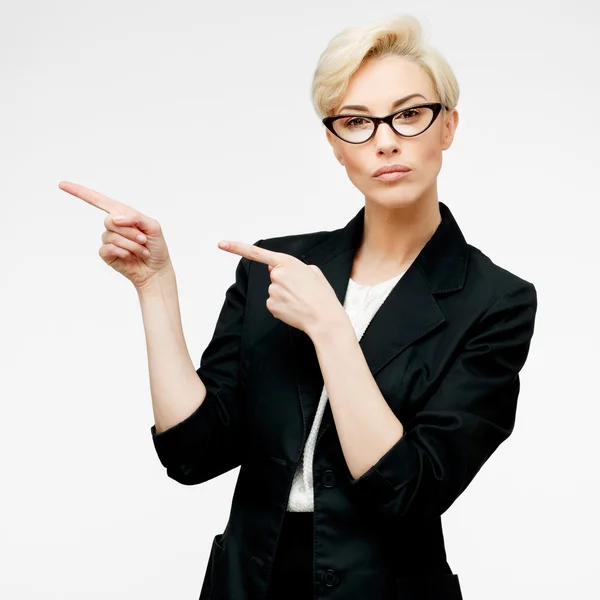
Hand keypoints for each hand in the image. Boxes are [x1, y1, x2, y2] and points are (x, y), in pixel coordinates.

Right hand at [58, 181, 172, 290]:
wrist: (156, 269)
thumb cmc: (156, 246)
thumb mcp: (153, 226)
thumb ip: (135, 217)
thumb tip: (114, 217)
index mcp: (122, 214)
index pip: (99, 200)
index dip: (80, 192)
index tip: (62, 184)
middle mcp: (113, 225)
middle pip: (110, 221)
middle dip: (130, 232)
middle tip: (143, 239)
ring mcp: (108, 239)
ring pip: (112, 236)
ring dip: (131, 244)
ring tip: (141, 250)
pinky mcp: (106, 253)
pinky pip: (108, 248)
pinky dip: (123, 252)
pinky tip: (130, 256)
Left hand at [218, 239, 345, 336]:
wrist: (325, 318)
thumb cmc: (322, 295)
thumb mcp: (313, 271)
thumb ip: (294, 267)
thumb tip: (278, 269)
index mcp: (288, 262)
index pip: (258, 253)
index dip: (237, 248)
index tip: (221, 244)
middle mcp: (277, 275)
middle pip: (273, 276)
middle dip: (284, 282)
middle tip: (301, 290)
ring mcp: (272, 291)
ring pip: (274, 291)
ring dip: (285, 295)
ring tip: (300, 300)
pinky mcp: (271, 306)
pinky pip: (273, 304)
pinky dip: (282, 307)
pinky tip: (294, 309)